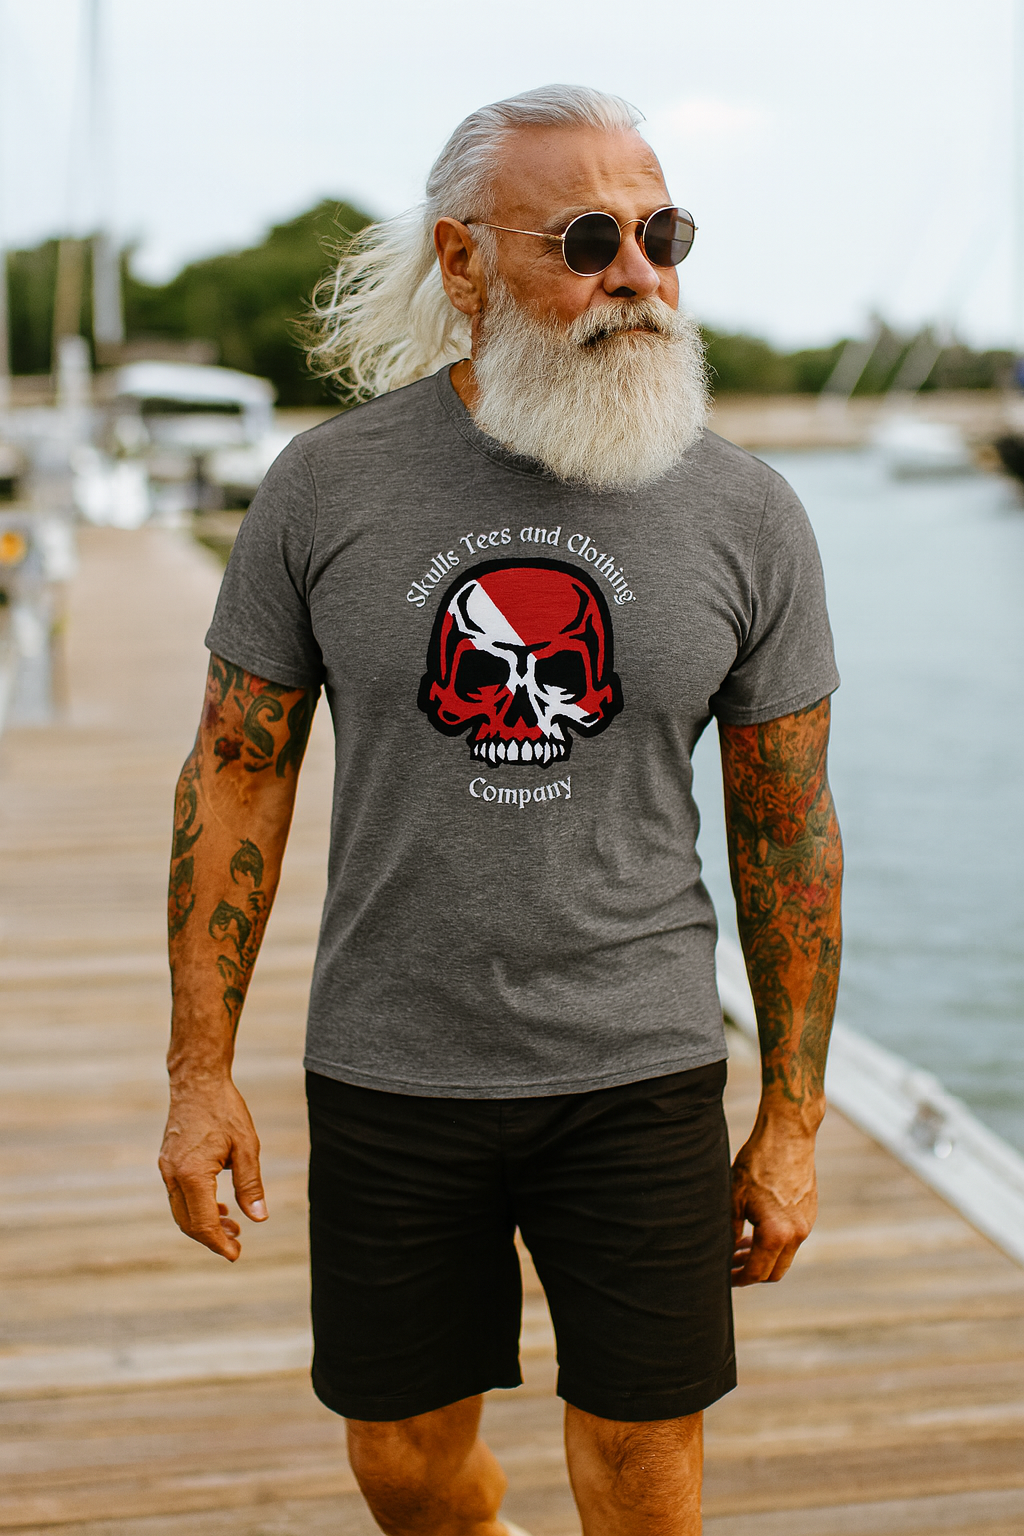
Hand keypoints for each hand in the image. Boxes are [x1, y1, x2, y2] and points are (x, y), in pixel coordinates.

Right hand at [158, 1079, 266, 1260]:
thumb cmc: (225, 1110)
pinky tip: (219, 1207)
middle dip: (211, 1238)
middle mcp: (173, 1175)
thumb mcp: (246, 1147)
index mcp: (193, 1174)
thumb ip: (250, 1185)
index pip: (203, 1223)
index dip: (219, 1243)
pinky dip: (196, 1207)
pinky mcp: (167, 1162)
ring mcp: (167, 1168)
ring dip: (204, 1224)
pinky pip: (179, 1195)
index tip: (235, 1254)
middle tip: (236, 1245)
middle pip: (188, 1222)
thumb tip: (259, 1218)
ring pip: (181, 1211)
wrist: (197, 1082)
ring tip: (232, 1227)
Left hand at [730, 1105, 818, 1285]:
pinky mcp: (810, 1213)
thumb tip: (723, 1252)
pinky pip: (792, 1238)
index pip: (756, 1272)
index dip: (738, 1278)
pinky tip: (757, 1226)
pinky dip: (776, 1241)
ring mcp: (806, 1224)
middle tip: (731, 1263)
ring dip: (763, 1256)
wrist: (787, 1135)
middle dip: (752, 1272)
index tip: (724, 1276)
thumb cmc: (757, 1163)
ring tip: (741, 1243)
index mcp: (776, 1235)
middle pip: (775, 1272)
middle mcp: (796, 1235)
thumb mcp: (734, 1198)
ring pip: (784, 1255)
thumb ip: (729, 1231)